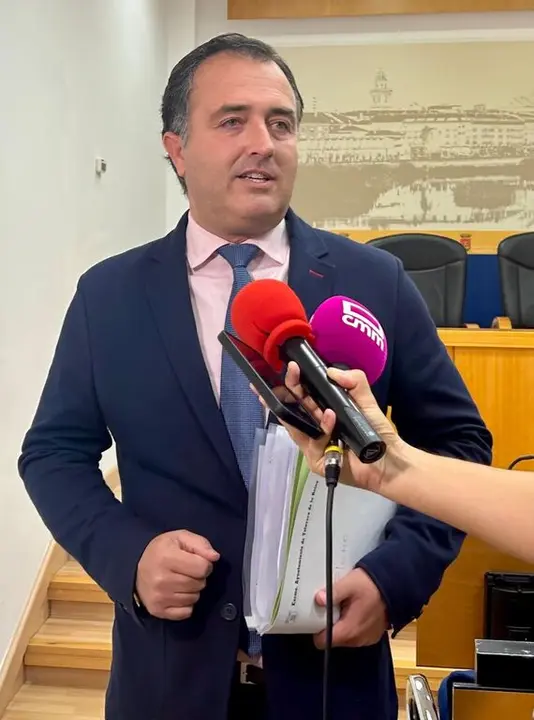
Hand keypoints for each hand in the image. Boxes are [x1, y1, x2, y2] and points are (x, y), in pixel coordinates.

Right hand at [136, 530, 219, 620]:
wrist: (137, 570)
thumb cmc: (163, 551)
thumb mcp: (180, 538)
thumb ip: (200, 544)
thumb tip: (215, 557)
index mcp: (166, 557)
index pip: (203, 568)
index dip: (205, 564)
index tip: (197, 561)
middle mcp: (161, 580)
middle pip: (199, 584)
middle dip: (198, 577)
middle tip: (187, 571)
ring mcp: (159, 597)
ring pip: (194, 598)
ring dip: (193, 590)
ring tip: (181, 581)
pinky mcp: (158, 611)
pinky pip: (187, 612)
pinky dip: (186, 604)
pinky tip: (177, 594)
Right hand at [276, 362, 403, 494]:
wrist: (389, 460)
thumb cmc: (377, 432)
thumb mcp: (366, 401)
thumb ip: (354, 382)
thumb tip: (330, 371)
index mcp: (323, 412)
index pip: (302, 397)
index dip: (294, 383)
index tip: (293, 368)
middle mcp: (315, 427)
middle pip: (294, 410)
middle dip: (290, 391)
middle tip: (292, 374)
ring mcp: (313, 445)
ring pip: (299, 426)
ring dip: (307, 407)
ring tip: (310, 391)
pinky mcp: (316, 460)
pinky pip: (314, 443)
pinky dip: (323, 428)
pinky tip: (330, 417)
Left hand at [314, 568, 388, 647]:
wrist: (395, 586)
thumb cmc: (371, 585)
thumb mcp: (349, 584)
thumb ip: (332, 593)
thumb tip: (318, 599)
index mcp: (349, 630)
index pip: (323, 642)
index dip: (317, 629)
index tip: (318, 616)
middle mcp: (357, 640)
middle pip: (333, 639)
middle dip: (330, 624)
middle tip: (333, 606)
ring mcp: (366, 639)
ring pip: (344, 637)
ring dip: (342, 625)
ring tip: (345, 606)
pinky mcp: (372, 636)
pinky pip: (356, 635)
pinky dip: (353, 625)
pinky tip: (355, 610)